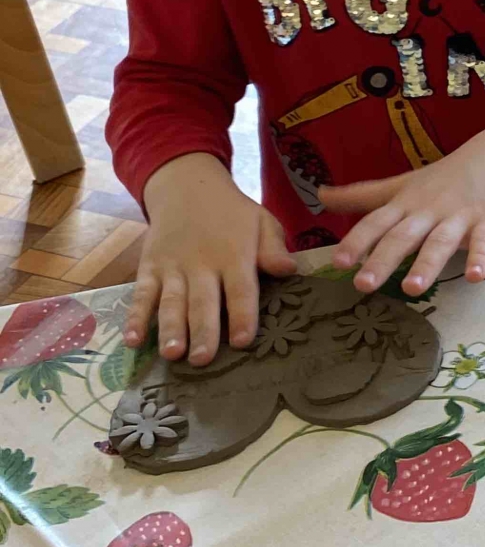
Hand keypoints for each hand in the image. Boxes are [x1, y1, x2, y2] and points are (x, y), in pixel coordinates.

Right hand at [130, 153, 296, 365]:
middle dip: (202, 331)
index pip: (240, 289)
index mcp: (234, 255)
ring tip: (172, 354)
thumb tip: (290, 270)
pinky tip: (132, 341)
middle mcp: (201, 264)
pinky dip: (135, 317)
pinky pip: (140, 294)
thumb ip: (274, 247)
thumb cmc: (233, 214)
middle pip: (202, 301)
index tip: (242, 341)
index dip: (241, 315)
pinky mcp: (149, 267)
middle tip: (202, 360)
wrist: (187, 187)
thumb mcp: (261, 222)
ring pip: (171, 301)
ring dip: (170, 329)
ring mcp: (172, 267)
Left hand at [319, 125, 484, 295]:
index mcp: (407, 203)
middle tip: (364, 285)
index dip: (357, 241)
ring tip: (412, 288)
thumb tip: (319, 196)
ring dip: (427, 264)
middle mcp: (429, 210)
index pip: (377, 222)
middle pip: (403, 236)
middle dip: (383, 259)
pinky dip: (480, 257)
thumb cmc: (445, 177)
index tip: (338, 262)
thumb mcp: (402, 185)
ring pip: (440, 241)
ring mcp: (461, 216)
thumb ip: (362, 196)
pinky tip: (476, 277)